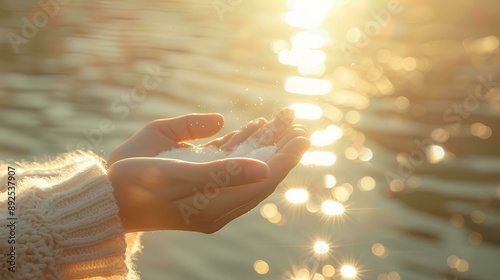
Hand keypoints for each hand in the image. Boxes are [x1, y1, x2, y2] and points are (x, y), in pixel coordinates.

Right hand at [107, 109, 309, 232]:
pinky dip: (241, 142)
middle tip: (298, 124)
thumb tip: (264, 168)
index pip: (262, 181)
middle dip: (279, 147)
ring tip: (282, 120)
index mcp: (216, 205)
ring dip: (263, 141)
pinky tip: (254, 126)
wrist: (105, 196)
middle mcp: (217, 201)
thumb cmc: (134, 183)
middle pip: (259, 171)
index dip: (284, 159)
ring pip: (245, 164)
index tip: (303, 136)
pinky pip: (227, 160)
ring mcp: (207, 190)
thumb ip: (222, 171)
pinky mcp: (196, 179)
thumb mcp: (177, 174)